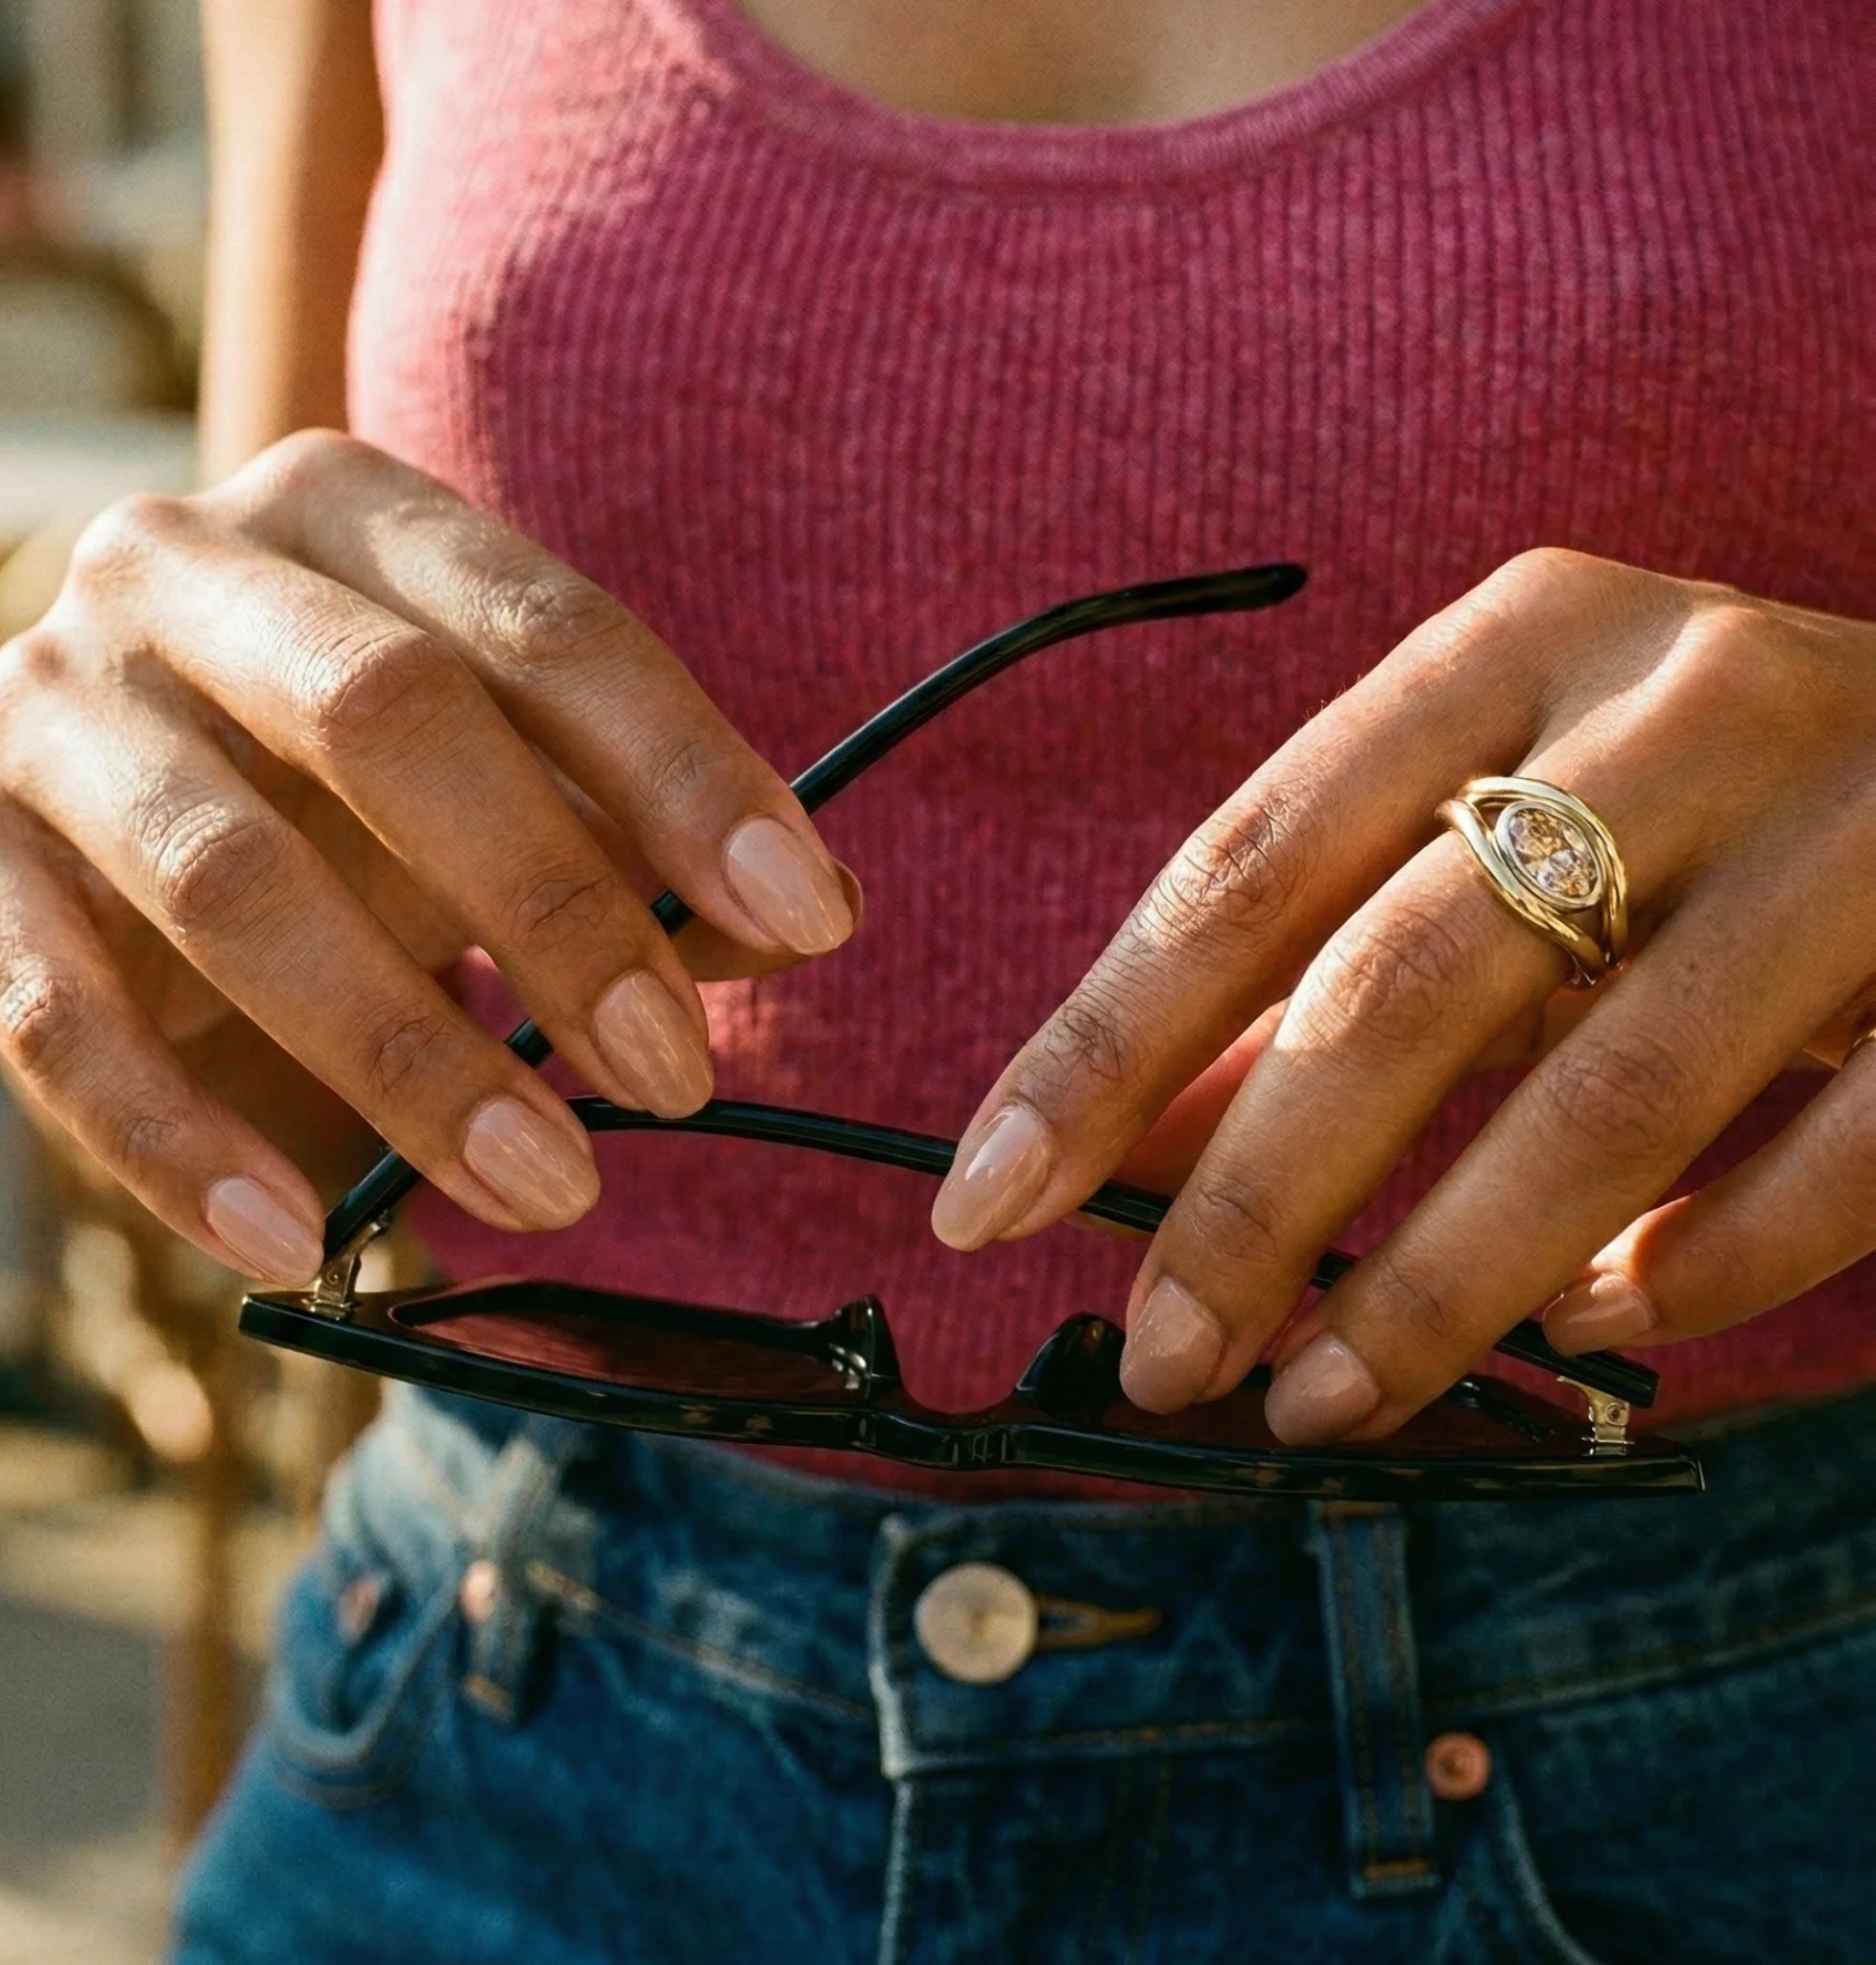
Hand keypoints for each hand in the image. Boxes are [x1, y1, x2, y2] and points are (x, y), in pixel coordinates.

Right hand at [0, 432, 856, 1284]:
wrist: (122, 783)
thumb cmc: (363, 785)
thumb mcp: (513, 780)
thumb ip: (642, 837)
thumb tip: (794, 922)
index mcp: (348, 512)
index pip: (546, 626)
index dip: (687, 774)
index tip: (809, 917)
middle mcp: (176, 570)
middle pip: (386, 720)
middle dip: (554, 909)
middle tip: (674, 1077)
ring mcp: (47, 709)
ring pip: (231, 878)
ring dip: (406, 1052)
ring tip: (551, 1184)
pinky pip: (60, 1016)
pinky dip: (186, 1145)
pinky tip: (303, 1240)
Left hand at [929, 548, 1875, 1441]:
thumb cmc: (1706, 809)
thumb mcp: (1507, 841)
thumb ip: (1329, 975)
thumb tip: (1128, 1152)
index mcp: (1513, 646)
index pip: (1246, 864)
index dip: (1104, 1045)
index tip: (987, 1196)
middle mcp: (1677, 697)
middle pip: (1400, 983)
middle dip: (1254, 1201)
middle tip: (1163, 1359)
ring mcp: (1857, 815)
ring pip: (1606, 1094)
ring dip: (1439, 1284)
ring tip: (1326, 1400)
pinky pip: (1834, 1151)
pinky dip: (1699, 1268)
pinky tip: (1598, 1330)